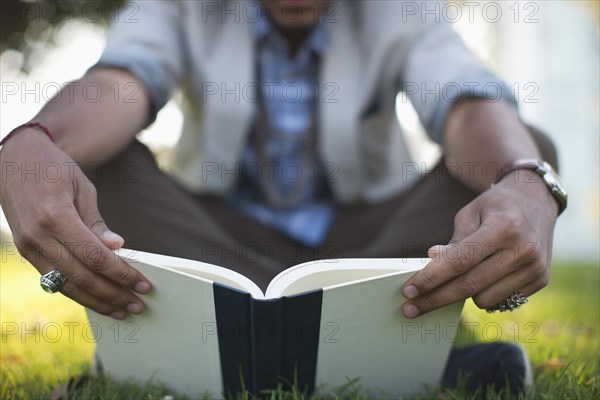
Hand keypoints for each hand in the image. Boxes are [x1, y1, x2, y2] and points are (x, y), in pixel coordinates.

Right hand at [1, 128, 151, 318]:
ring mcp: (28, 246)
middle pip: (82, 276)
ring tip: (122, 310)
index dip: (121, 274)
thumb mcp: (82, 187)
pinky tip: (97, 299)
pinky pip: (54, 279)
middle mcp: (38, 236)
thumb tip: (117, 247)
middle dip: (114, 294)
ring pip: (66, 285)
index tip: (143, 284)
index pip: (95, 257)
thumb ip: (97, 222)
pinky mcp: (26, 251)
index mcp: (55, 216)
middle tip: (139, 305)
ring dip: (97, 301)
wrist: (12, 160)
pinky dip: (78, 292)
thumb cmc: (54, 168)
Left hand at [400, 170, 557, 317]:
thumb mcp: (469, 214)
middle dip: (434, 299)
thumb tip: (432, 265)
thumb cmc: (495, 207)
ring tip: (462, 275)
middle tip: (409, 308)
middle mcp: (523, 250)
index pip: (459, 261)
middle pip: (468, 285)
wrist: (537, 201)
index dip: (430, 278)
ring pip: (483, 299)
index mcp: (503, 227)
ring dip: (464, 293)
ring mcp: (535, 268)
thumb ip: (453, 242)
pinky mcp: (541, 281)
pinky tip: (484, 277)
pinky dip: (485, 293)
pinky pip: (501, 301)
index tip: (408, 292)